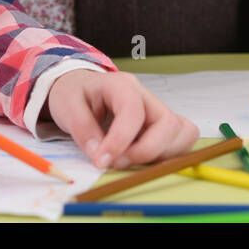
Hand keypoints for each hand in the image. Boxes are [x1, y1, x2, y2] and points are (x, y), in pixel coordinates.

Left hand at [46, 69, 197, 169]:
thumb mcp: (66, 105)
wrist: (81, 88)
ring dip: (160, 155)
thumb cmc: (75, 93)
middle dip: (147, 151)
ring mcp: (157, 110)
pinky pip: (181, 140)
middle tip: (118, 164)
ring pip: (182, 133)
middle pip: (168, 122)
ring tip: (130, 161)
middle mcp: (145, 95)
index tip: (103, 162)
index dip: (121, 140)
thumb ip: (81, 128)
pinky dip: (167, 155)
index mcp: (121, 85)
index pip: (133, 110)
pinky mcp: (162, 125)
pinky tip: (141, 159)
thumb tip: (99, 155)